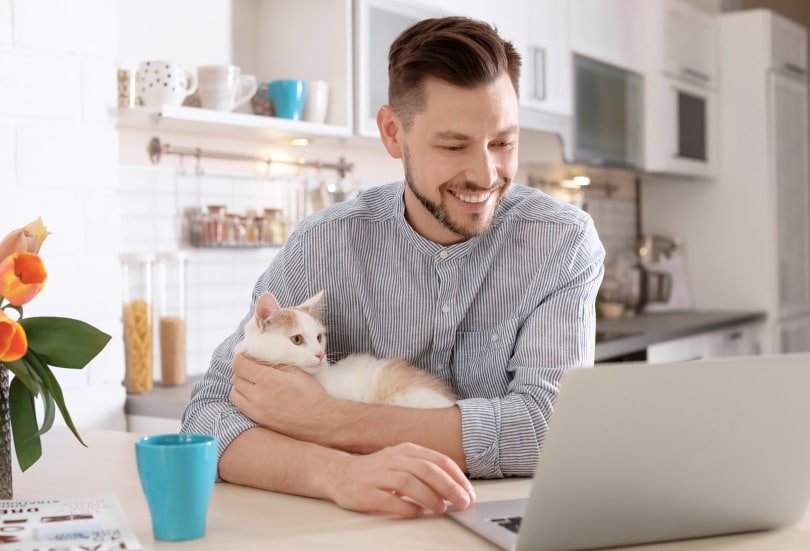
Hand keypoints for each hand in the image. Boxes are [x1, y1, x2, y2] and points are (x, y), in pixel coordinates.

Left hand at [229, 353, 330, 438]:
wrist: (319, 421)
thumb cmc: (311, 394)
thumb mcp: (295, 371)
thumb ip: (274, 364)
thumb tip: (258, 358)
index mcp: (267, 379)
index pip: (239, 365)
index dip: (240, 357)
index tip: (245, 356)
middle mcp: (257, 396)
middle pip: (235, 379)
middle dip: (241, 370)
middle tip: (250, 367)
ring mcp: (256, 411)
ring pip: (234, 394)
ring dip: (240, 386)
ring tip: (252, 383)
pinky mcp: (258, 421)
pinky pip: (241, 407)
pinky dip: (243, 399)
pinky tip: (256, 396)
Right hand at [326, 442, 475, 517]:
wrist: (339, 474)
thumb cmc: (377, 472)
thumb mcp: (403, 462)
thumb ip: (426, 471)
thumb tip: (455, 489)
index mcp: (407, 450)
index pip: (438, 460)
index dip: (457, 477)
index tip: (469, 492)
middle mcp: (393, 459)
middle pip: (427, 470)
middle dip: (449, 487)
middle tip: (462, 502)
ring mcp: (378, 475)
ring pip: (409, 482)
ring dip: (430, 497)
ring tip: (442, 509)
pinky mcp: (366, 492)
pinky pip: (389, 500)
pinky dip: (406, 507)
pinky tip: (416, 514)